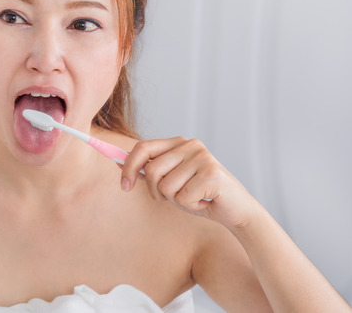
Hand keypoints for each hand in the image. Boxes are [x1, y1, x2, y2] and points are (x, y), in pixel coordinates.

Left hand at [120, 137, 261, 229]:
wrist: (236, 210)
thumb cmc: (200, 196)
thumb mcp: (170, 182)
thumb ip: (148, 171)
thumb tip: (118, 163)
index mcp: (178, 143)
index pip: (142, 147)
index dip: (128, 167)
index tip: (124, 186)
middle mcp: (190, 145)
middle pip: (151, 170)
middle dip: (156, 192)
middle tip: (174, 197)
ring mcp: (202, 157)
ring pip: (165, 187)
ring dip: (176, 200)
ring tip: (194, 197)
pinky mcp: (211, 174)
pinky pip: (182, 198)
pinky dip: (190, 206)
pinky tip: (205, 201)